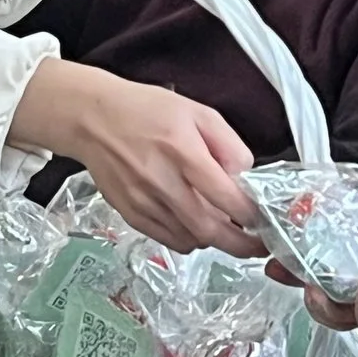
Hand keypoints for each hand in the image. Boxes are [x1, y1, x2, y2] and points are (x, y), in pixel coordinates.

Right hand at [11, 61, 261, 255]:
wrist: (92, 119)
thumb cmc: (146, 110)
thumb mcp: (196, 112)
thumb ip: (227, 143)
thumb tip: (246, 176)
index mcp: (182, 151)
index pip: (226, 196)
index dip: (251, 215)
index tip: (264, 220)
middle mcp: (162, 182)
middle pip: (209, 230)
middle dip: (241, 244)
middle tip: (258, 245)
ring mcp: (144, 203)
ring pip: (191, 240)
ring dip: (214, 241)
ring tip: (226, 230)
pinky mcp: (131, 215)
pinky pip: (169, 240)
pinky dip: (189, 239)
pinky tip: (196, 225)